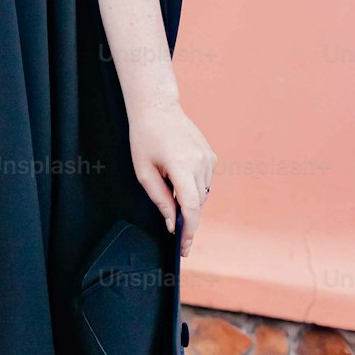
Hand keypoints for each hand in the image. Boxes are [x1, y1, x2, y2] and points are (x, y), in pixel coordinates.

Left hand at [127, 96, 216, 255]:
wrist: (157, 107)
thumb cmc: (145, 137)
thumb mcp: (144, 171)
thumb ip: (160, 199)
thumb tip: (173, 224)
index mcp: (182, 164)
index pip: (191, 207)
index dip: (189, 230)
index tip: (183, 247)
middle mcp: (200, 162)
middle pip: (198, 204)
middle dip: (188, 221)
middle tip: (178, 237)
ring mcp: (208, 158)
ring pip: (202, 194)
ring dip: (189, 201)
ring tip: (169, 189)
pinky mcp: (211, 156)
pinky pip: (204, 181)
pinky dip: (193, 187)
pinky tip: (178, 176)